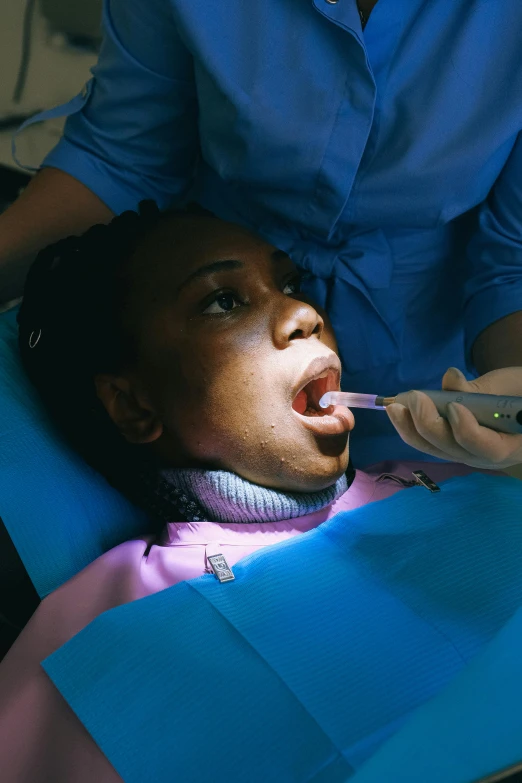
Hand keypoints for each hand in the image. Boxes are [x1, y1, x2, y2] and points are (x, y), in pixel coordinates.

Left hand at [386, 367, 521, 468]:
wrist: (515, 400)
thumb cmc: (518, 392)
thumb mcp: (508, 387)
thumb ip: (481, 389)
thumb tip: (450, 378)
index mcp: (512, 445)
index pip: (490, 449)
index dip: (469, 431)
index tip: (454, 406)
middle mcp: (486, 457)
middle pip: (454, 451)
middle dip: (430, 425)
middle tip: (415, 398)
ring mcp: (466, 454)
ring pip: (436, 450)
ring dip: (412, 428)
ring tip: (395, 407)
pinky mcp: (451, 446)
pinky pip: (429, 443)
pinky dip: (411, 428)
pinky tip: (398, 411)